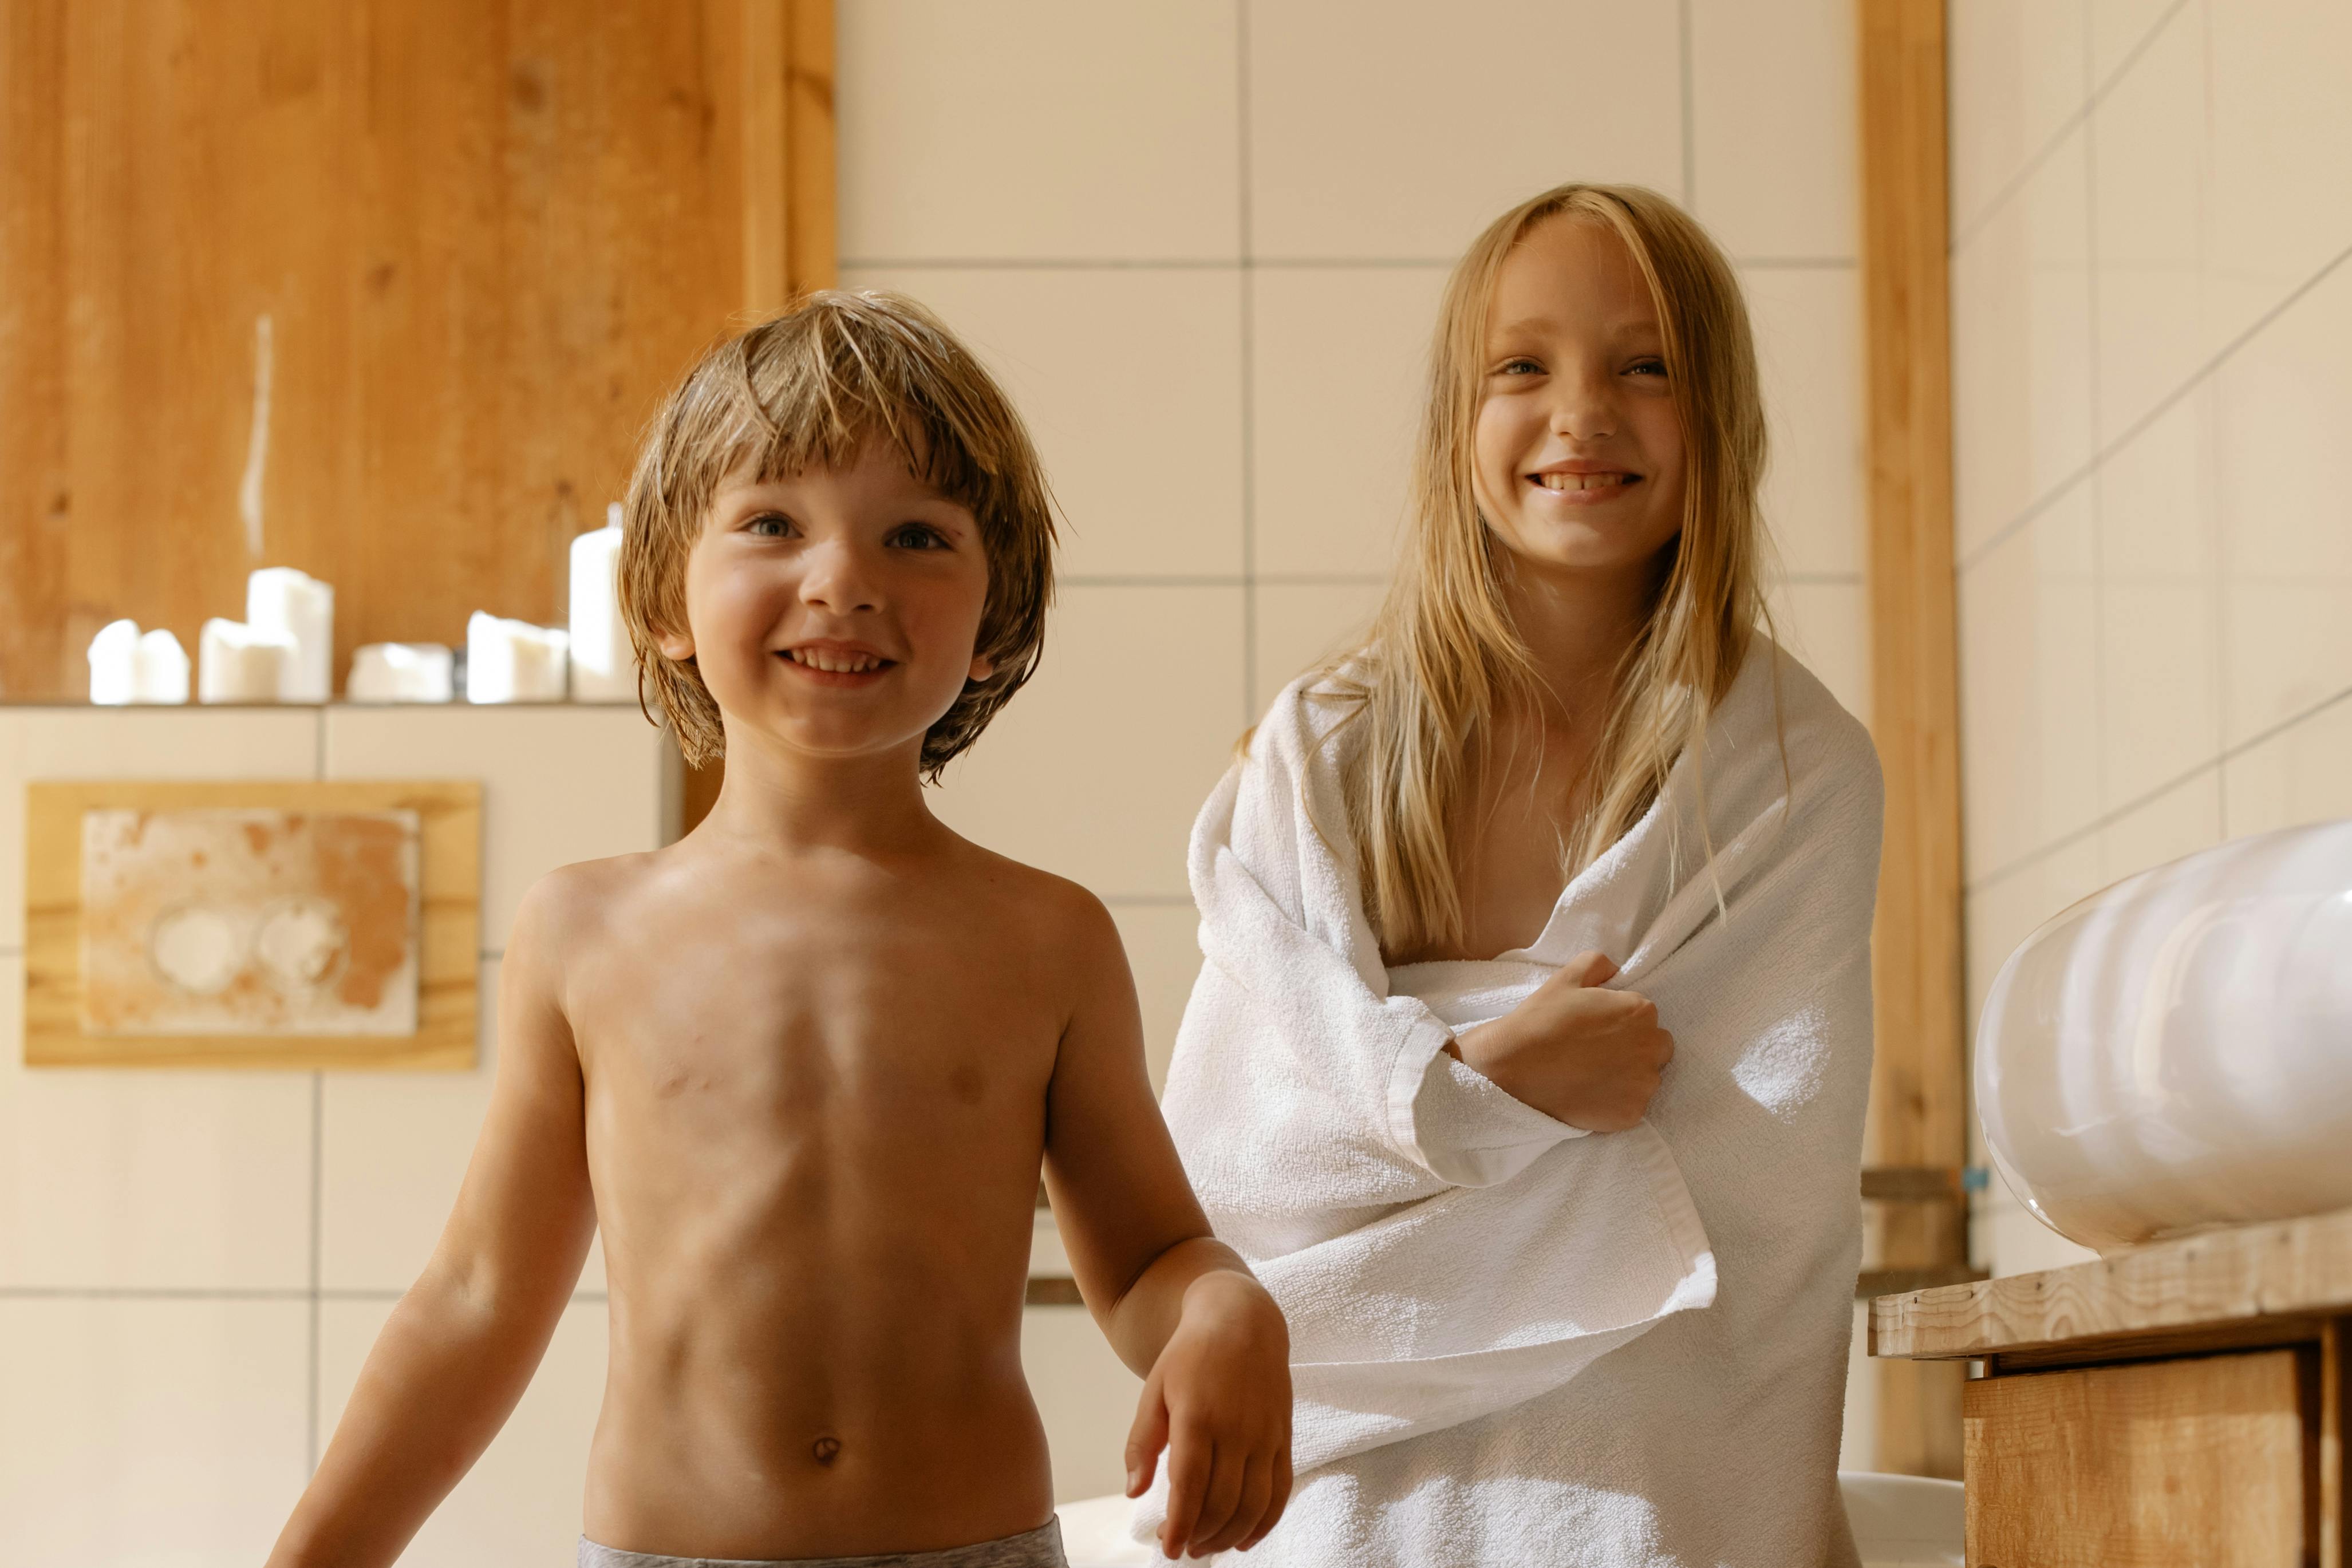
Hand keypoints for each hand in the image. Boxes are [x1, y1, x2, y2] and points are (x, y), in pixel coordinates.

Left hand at [1125, 1270, 1292, 1557]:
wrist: (1243, 1320)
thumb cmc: (1190, 1356)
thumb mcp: (1154, 1390)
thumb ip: (1142, 1443)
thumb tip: (1133, 1492)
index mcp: (1197, 1415)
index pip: (1190, 1485)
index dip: (1180, 1525)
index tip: (1168, 1548)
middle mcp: (1236, 1428)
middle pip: (1223, 1502)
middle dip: (1201, 1535)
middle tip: (1182, 1548)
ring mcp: (1265, 1434)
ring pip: (1254, 1504)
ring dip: (1230, 1535)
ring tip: (1206, 1545)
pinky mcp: (1284, 1436)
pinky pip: (1281, 1490)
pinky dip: (1265, 1523)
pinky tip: (1244, 1540)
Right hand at [1450, 951, 1672, 1130]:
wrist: (1513, 1069)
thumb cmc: (1541, 1021)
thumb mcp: (1566, 978)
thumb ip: (1599, 964)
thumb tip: (1616, 969)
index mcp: (1640, 1012)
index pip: (1647, 1019)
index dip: (1623, 1025)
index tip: (1600, 1032)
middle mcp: (1651, 1047)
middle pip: (1656, 1050)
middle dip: (1635, 1051)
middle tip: (1599, 1055)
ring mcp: (1643, 1085)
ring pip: (1647, 1081)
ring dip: (1628, 1079)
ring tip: (1592, 1077)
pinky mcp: (1631, 1114)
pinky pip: (1633, 1108)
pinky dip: (1616, 1104)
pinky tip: (1590, 1095)